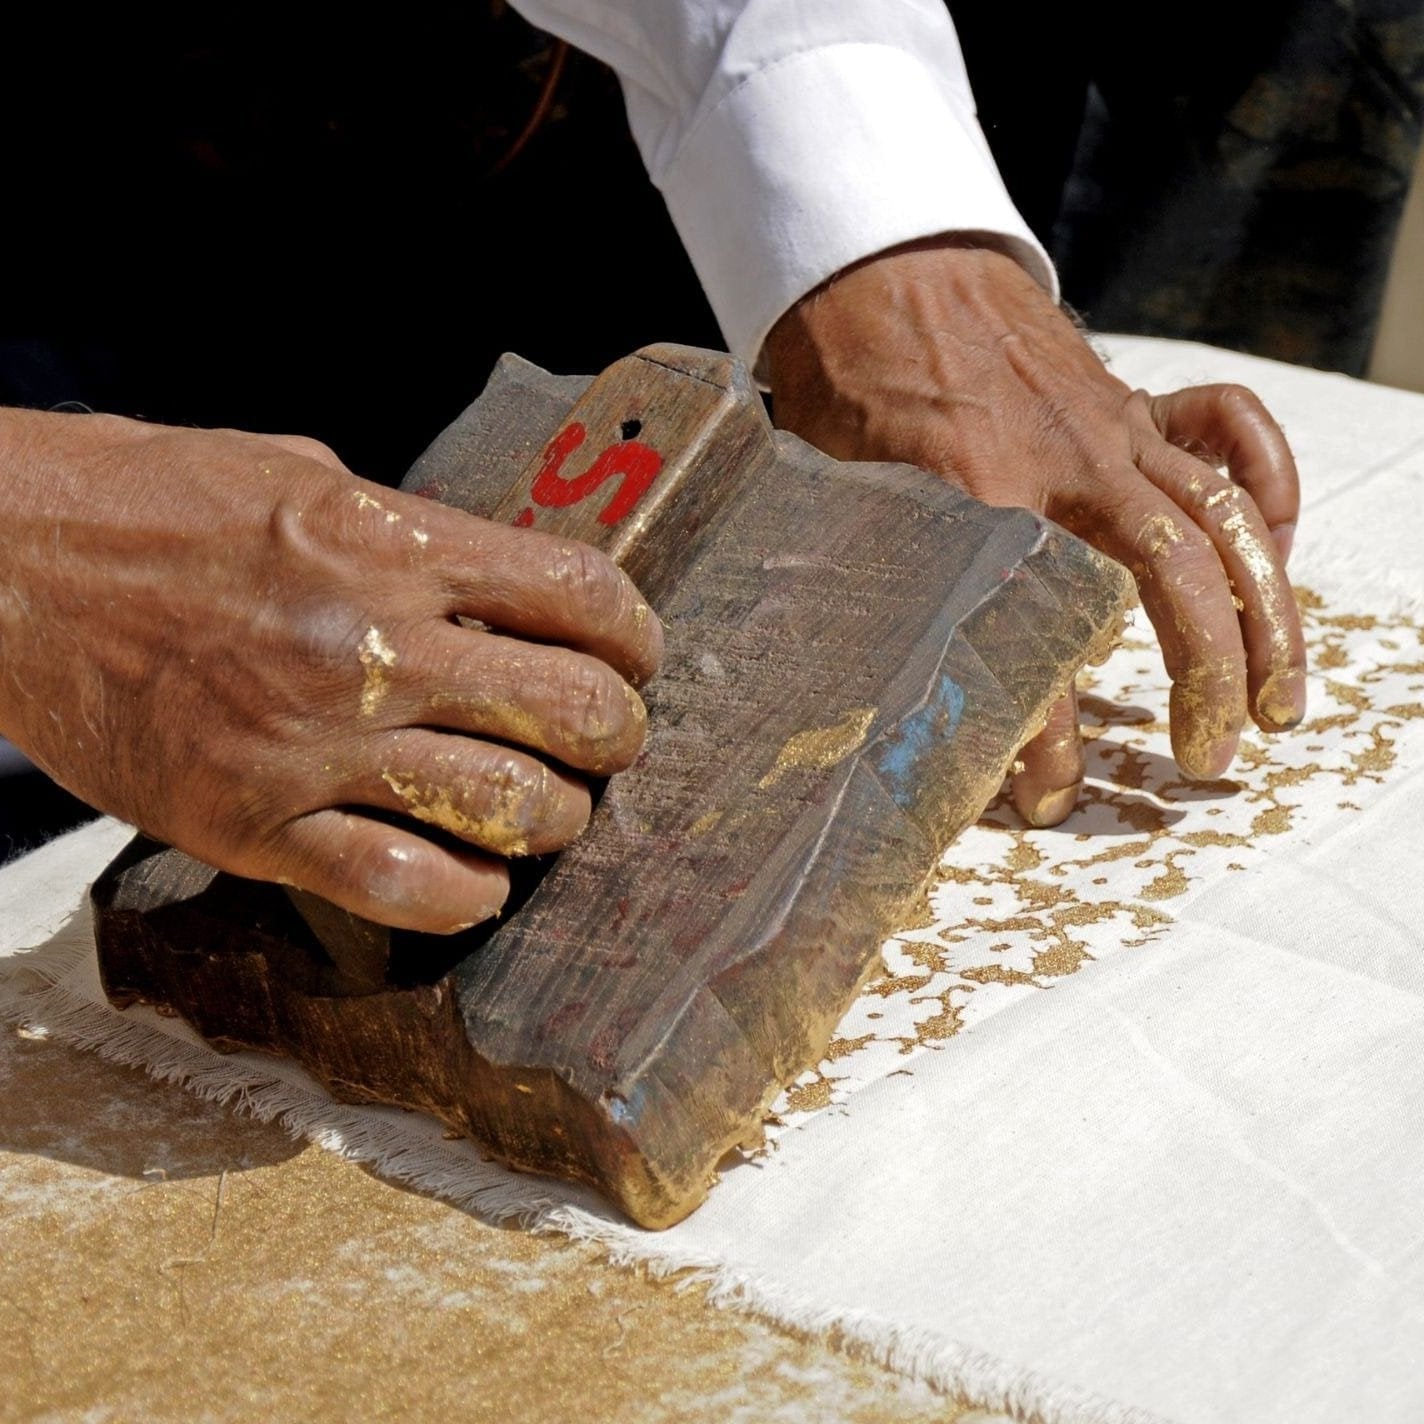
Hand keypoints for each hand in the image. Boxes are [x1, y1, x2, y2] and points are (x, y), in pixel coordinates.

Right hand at [0, 409, 660, 929]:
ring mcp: (310, 743)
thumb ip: (415, 538)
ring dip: (557, 819)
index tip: (634, 655)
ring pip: (506, 808)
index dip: (634, 635)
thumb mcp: (306, 477)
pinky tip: (476, 880)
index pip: (579, 593)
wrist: (6, 561)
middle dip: (618, 735)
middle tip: (611, 741)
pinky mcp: (249, 823)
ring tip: (551, 812)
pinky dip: (465, 895)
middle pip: (570, 709)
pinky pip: (400, 885)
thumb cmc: (154, 504)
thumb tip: (509, 584)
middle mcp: (367, 643)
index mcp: (388, 543)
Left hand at [766, 237, 1305, 825]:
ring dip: (1268, 612)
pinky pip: (1230, 429)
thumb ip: (879, 592)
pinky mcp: (1131, 399)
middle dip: (1210, 680)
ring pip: (1227, 517)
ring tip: (1281, 696)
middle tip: (1210, 758)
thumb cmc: (846, 386)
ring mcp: (1114, 427)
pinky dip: (1268, 484)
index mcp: (986, 500)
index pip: (1040, 639)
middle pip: (1176, 578)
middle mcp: (1071, 466)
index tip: (1043, 798)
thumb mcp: (841, 502)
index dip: (1048, 738)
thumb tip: (892, 699)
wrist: (877, 267)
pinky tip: (1274, 545)